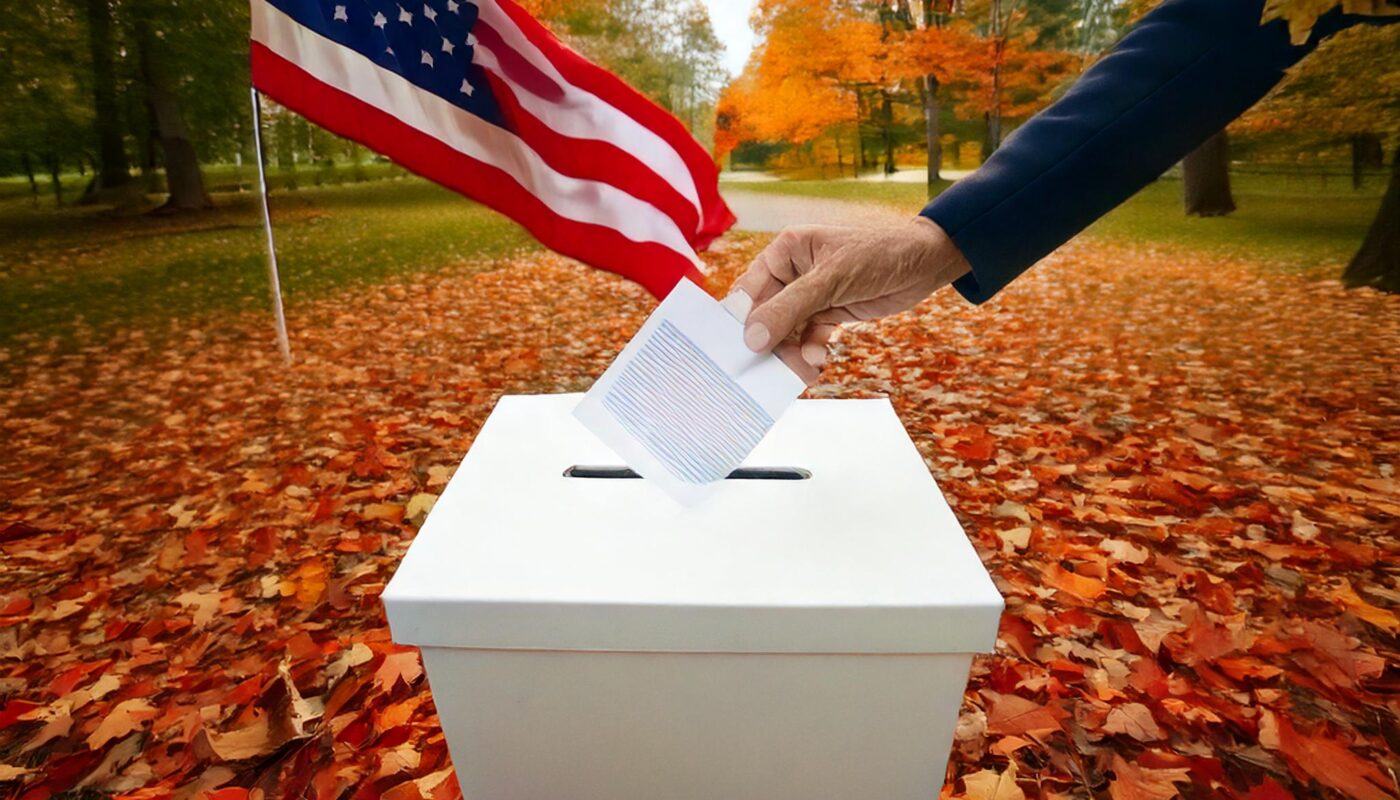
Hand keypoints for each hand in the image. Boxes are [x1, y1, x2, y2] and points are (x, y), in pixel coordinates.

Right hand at [727, 217, 971, 383]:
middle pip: (766, 316)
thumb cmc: (878, 255)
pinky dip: (810, 351)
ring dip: (792, 352)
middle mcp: (792, 273)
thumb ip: (790, 309)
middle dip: (770, 343)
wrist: (925, 264)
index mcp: (784, 252)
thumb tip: (752, 338)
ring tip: (803, 369)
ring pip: (787, 332)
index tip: (738, 353)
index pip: (749, 291)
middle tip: (772, 371)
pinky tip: (817, 359)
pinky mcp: (828, 312)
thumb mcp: (831, 280)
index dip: (742, 322)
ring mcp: (810, 295)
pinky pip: (808, 337)